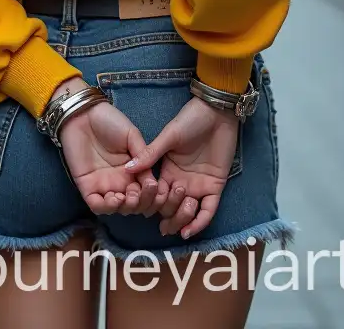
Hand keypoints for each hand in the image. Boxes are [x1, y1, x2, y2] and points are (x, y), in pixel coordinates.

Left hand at [53, 79, 160, 215]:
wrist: (84, 114)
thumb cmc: (109, 121)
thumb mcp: (132, 135)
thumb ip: (143, 155)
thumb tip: (151, 181)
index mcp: (133, 169)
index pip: (146, 190)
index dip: (152, 194)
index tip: (154, 188)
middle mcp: (120, 181)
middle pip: (134, 204)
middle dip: (140, 203)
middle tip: (138, 192)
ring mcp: (103, 185)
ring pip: (117, 209)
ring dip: (125, 208)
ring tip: (126, 197)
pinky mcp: (87, 186)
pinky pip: (97, 206)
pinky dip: (106, 207)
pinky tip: (113, 198)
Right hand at [125, 96, 239, 239]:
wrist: (217, 112)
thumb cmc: (190, 120)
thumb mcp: (169, 136)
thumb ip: (151, 154)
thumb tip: (126, 169)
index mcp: (166, 169)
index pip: (155, 194)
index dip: (150, 202)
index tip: (145, 206)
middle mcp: (180, 180)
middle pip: (169, 207)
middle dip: (167, 215)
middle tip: (164, 220)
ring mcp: (198, 185)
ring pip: (187, 212)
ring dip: (182, 218)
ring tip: (181, 217)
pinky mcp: (215, 186)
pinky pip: (208, 210)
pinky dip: (199, 223)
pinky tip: (189, 231)